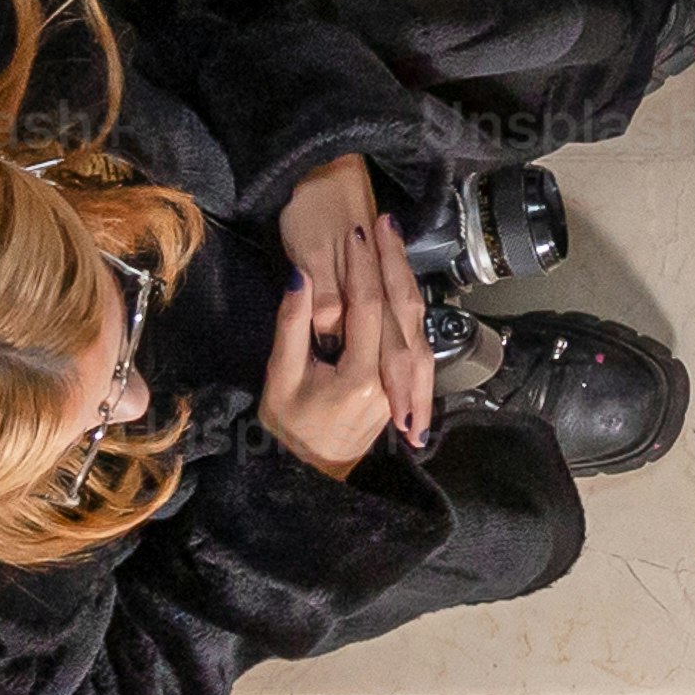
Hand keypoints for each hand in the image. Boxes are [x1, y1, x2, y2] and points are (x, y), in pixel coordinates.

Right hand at [278, 159, 439, 463]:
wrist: (310, 472)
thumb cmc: (288, 426)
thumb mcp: (280, 377)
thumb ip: (292, 326)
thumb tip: (301, 276)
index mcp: (358, 377)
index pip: (367, 308)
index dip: (361, 268)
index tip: (355, 234)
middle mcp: (391, 379)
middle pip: (401, 308)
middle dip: (393, 261)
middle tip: (384, 222)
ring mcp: (403, 383)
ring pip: (415, 320)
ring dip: (404, 276)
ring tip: (393, 239)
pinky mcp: (405, 384)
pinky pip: (414, 335)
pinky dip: (407, 302)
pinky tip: (399, 276)